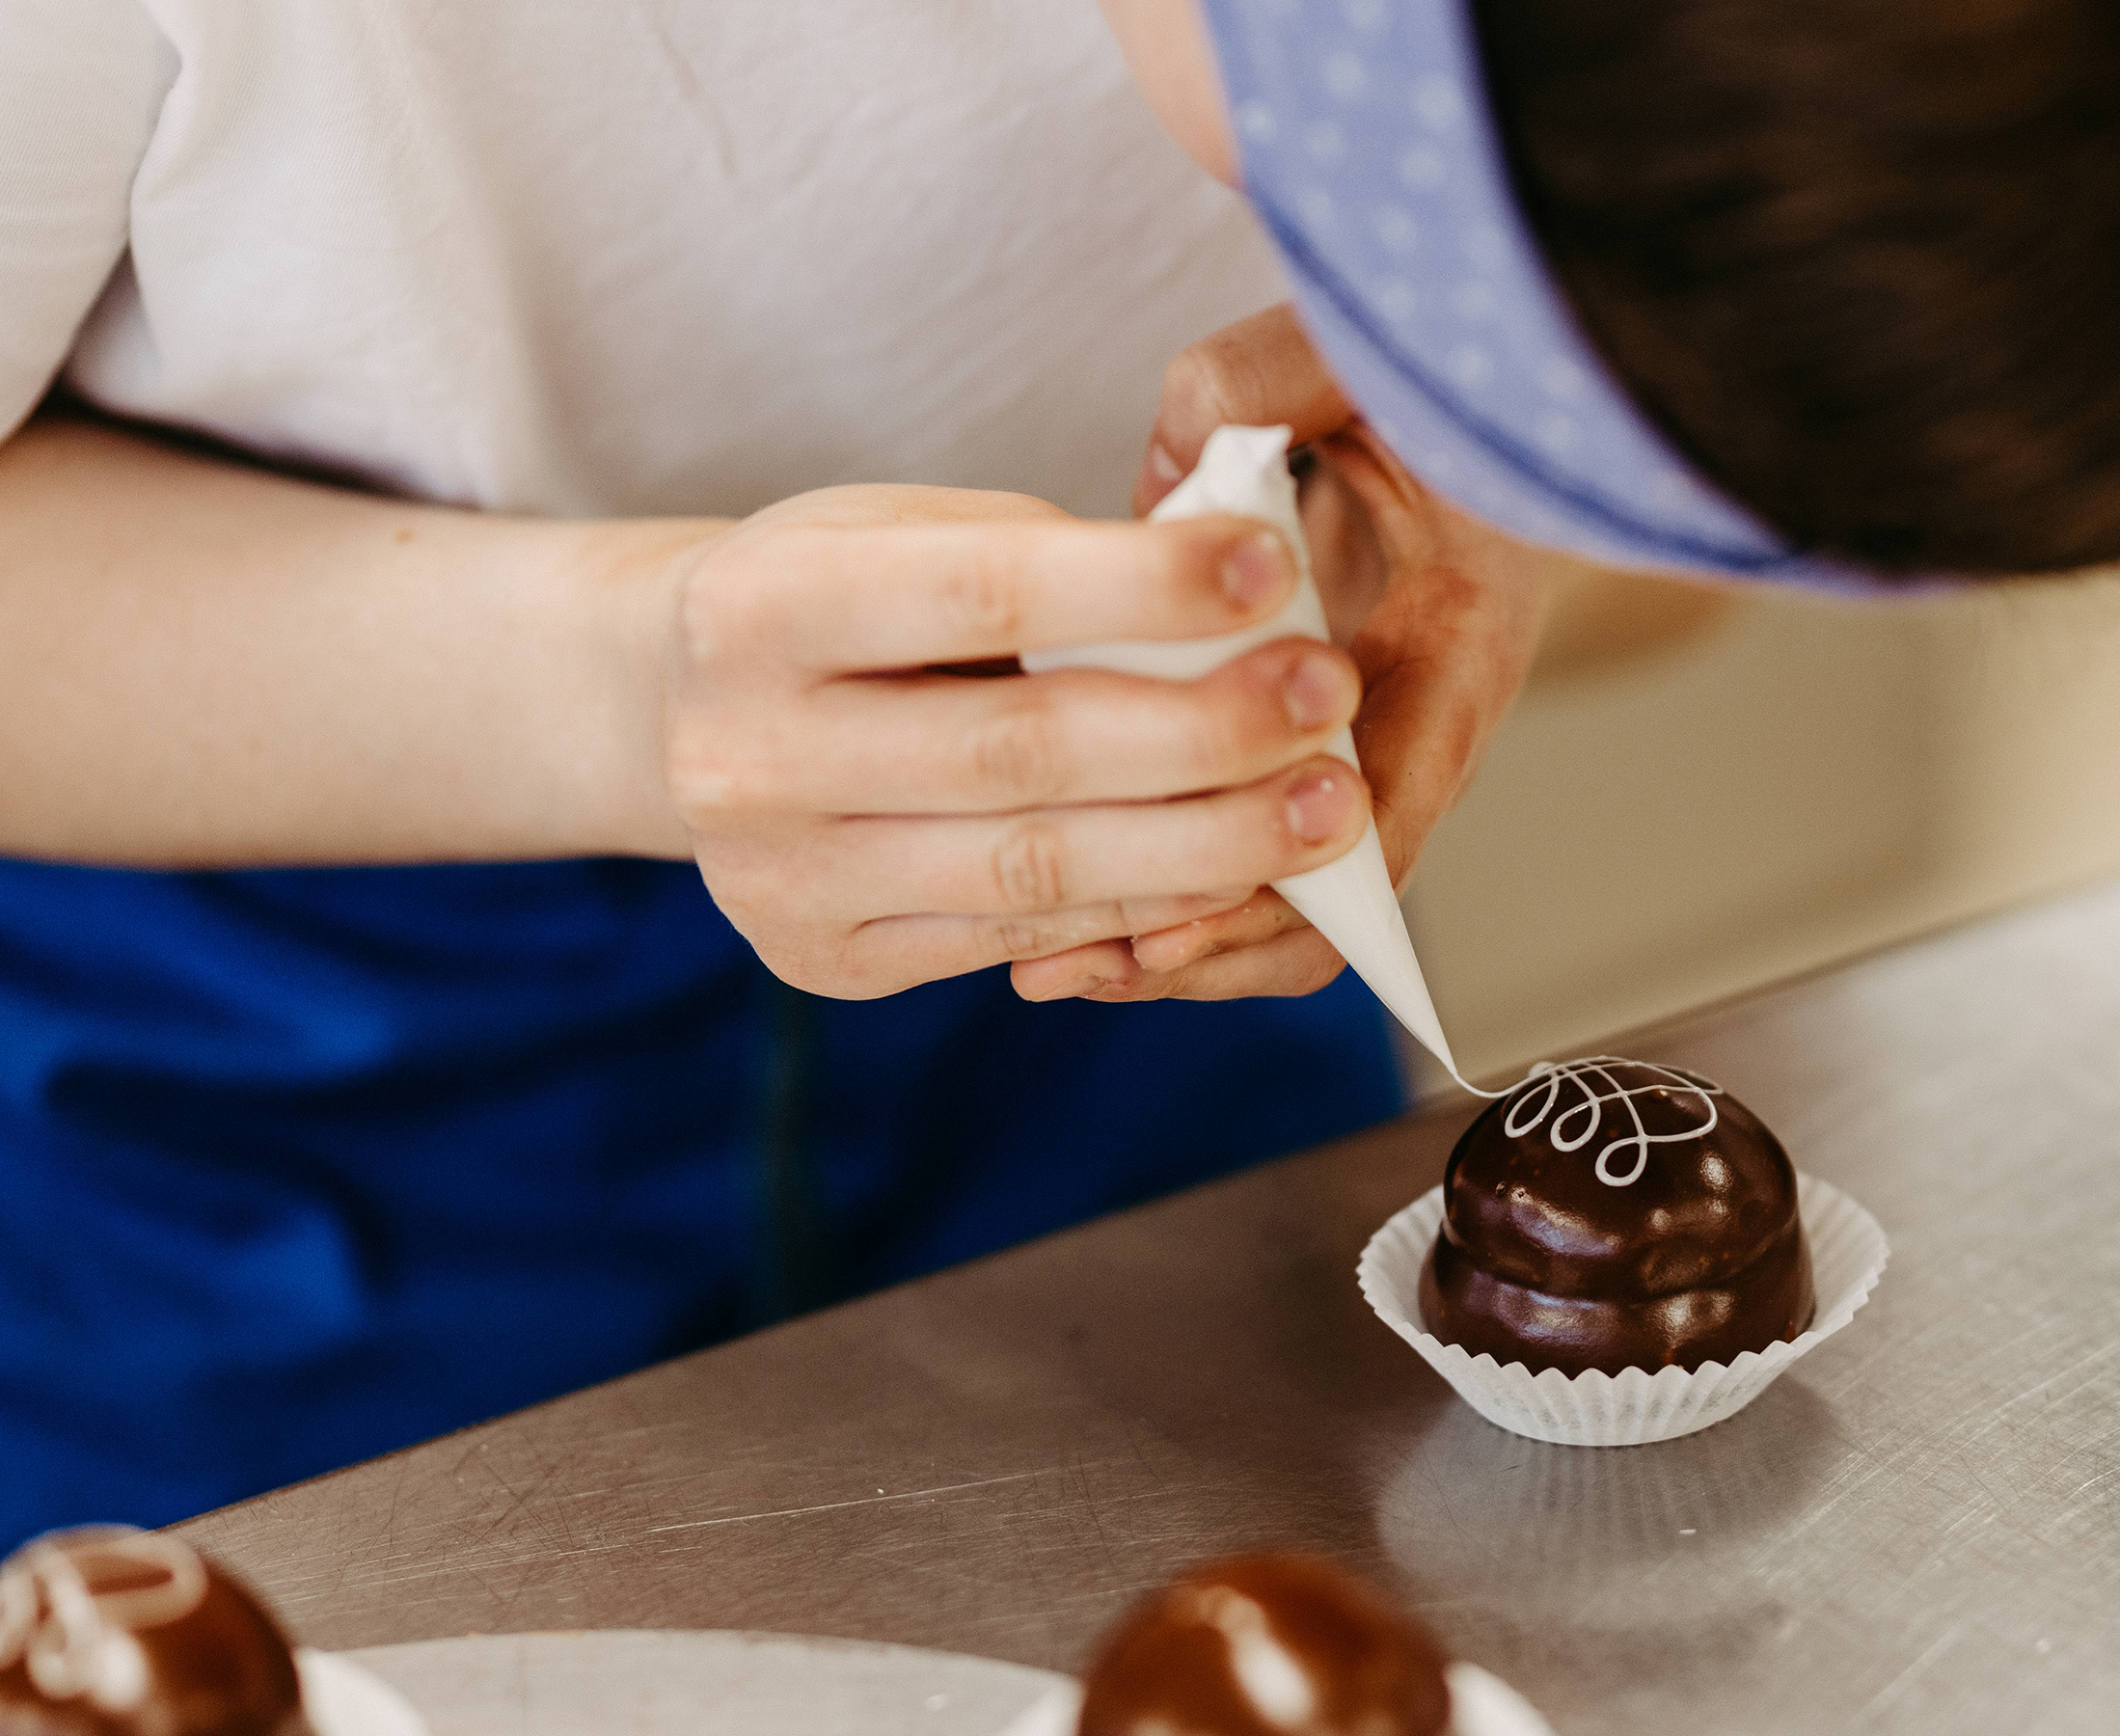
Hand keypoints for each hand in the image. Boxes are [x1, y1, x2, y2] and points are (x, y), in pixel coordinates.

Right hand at [651, 483, 1373, 999]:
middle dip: (1202, 732)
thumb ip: (1048, 566)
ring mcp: (779, 877)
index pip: (984, 595)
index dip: (1139, 586)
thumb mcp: (904, 531)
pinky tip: (1240, 874)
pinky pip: (1021, 940)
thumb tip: (1239, 611)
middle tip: (1330, 702)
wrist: (676, 710)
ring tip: (1325, 808)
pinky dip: (1147, 907)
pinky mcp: (826, 961)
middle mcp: (745, 753)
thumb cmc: (839, 597)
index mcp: (759, 605)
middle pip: (1021, 754)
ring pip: (1034, 872)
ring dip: (1205, 844)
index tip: (1271, 569)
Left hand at [1010, 305, 1556, 1001]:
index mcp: (1464, 638)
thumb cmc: (1445, 370)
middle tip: (1077, 968)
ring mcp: (1383, 734)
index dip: (1278, 888)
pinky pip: (1267, 837)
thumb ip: (1252, 386)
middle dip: (1210, 945)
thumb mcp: (1359, 352)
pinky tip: (1076, 904)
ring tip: (1056, 965)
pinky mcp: (1328, 733)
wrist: (1510, 391)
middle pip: (1338, 894)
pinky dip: (1180, 877)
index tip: (1164, 925)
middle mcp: (1431, 712)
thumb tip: (1154, 489)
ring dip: (1186, 934)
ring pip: (1300, 890)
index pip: (1389, 810)